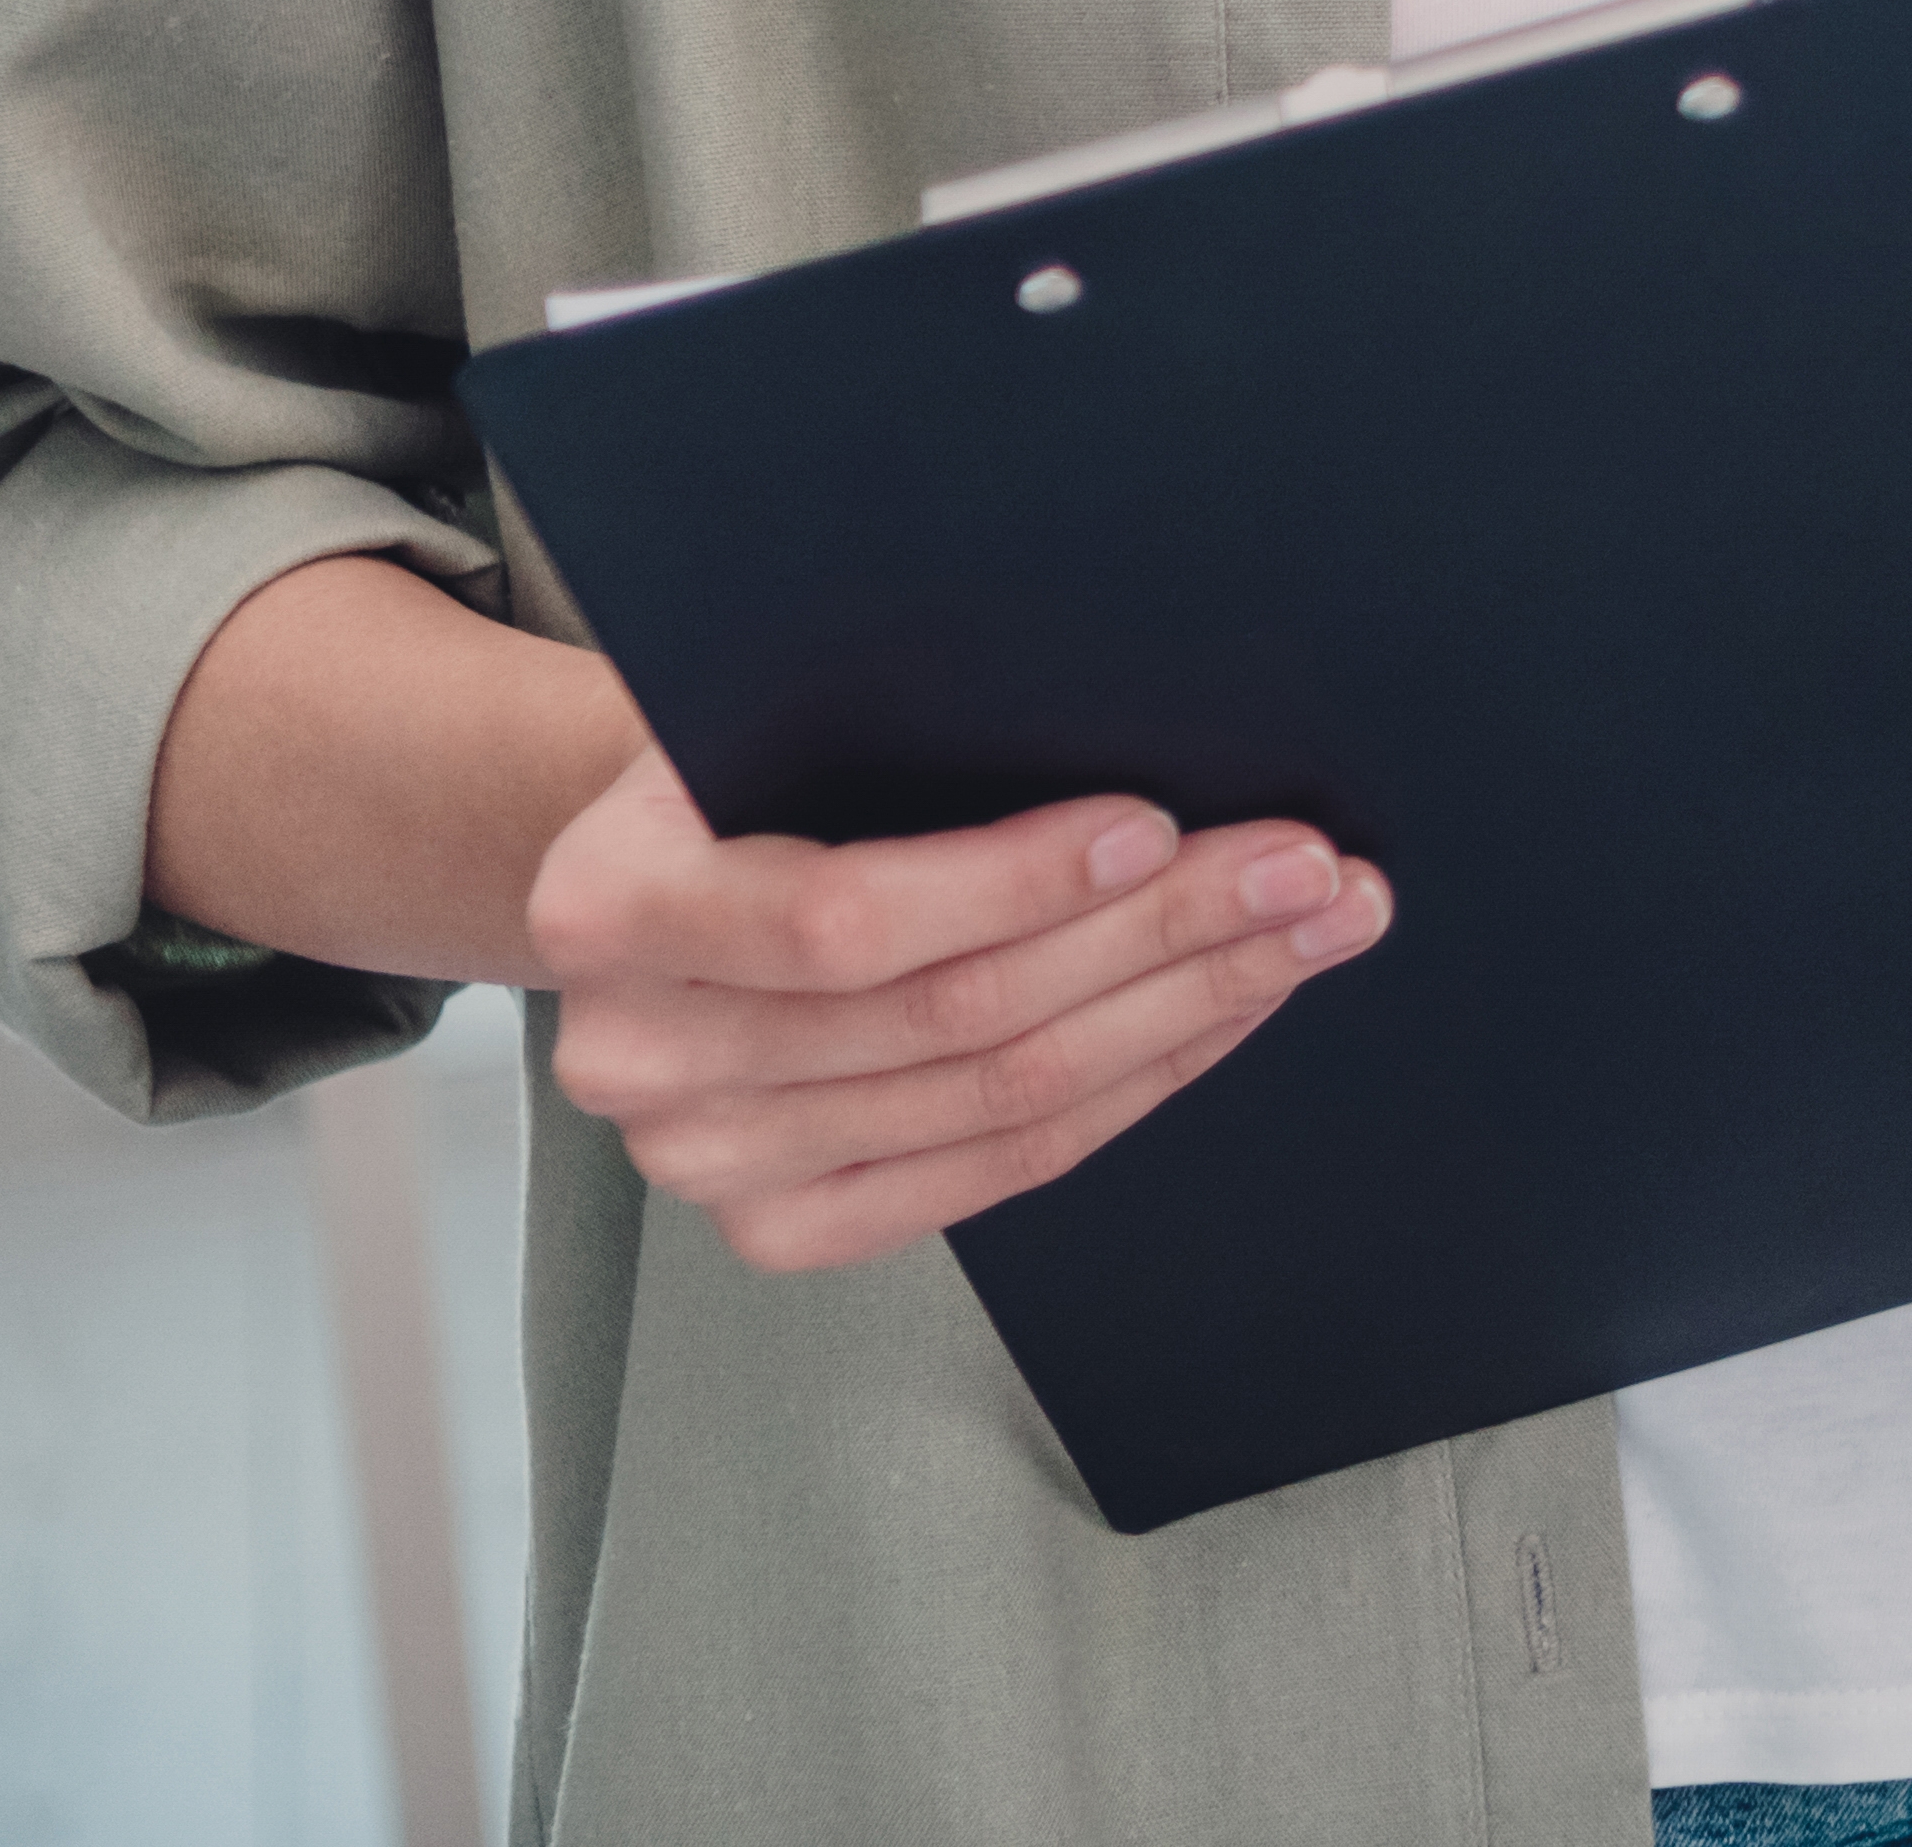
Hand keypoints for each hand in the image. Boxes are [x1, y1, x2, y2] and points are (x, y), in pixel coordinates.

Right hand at [527, 743, 1387, 1273]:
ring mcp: (708, 1161)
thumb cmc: (741, 768)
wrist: (662, 878)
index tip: (1158, 822)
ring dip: (1184, 1005)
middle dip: (1159, 932)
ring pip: (1002, 1096)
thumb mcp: (762, 700)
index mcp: (605, 904)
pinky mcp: (785, 1225)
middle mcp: (638, 1055)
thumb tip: (1110, 686)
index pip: (841, 917)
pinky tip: (1222, 1012)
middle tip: (1301, 868)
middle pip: (952, 1014)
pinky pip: (999, 1169)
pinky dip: (1135, 1083)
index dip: (1016, 879)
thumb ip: (884, 704)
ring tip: (1306, 930)